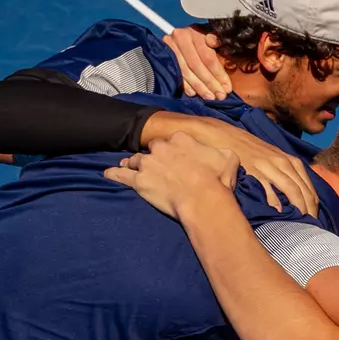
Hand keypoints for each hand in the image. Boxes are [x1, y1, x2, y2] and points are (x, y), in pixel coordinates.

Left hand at [102, 133, 238, 220]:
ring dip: (135, 164)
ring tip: (134, 169)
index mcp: (180, 138)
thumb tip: (220, 153)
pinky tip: (109, 173)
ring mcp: (147, 164)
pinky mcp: (138, 181)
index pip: (172, 140)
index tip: (178, 158)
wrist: (203, 200)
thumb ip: (220, 151)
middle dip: (155, 156)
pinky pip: (120, 174)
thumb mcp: (229, 158)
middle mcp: (161, 147)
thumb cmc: (218, 181)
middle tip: (160, 167)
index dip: (174, 150)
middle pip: (152, 149)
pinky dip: (114, 173)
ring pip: (134, 160)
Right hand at [144, 112, 318, 215]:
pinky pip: (269, 188)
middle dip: (309, 211)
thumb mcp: (272, 158)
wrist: (221, 135)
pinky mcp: (253, 170)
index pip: (309, 187)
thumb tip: (296, 198)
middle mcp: (282, 162)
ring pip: (291, 190)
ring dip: (297, 209)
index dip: (313, 206)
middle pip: (303, 191)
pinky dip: (276, 202)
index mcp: (290, 161)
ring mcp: (268, 166)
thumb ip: (284, 175)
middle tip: (310, 229)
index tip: (314, 221)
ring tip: (299, 225)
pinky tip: (279, 214)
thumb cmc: (248, 149)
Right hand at [163, 27, 232, 99]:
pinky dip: (185, 85)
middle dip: (209, 83)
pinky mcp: (163, 55)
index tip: (227, 88)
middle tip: (219, 96)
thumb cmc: (204, 40)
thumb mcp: (213, 38)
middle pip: (196, 65)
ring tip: (209, 97)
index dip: (219, 74)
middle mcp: (180, 37)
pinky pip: (175, 73)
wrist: (184, 37)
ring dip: (199, 87)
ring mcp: (170, 46)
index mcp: (196, 32)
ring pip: (186, 71)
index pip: (208, 57)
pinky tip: (193, 93)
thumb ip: (217, 41)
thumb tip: (214, 42)